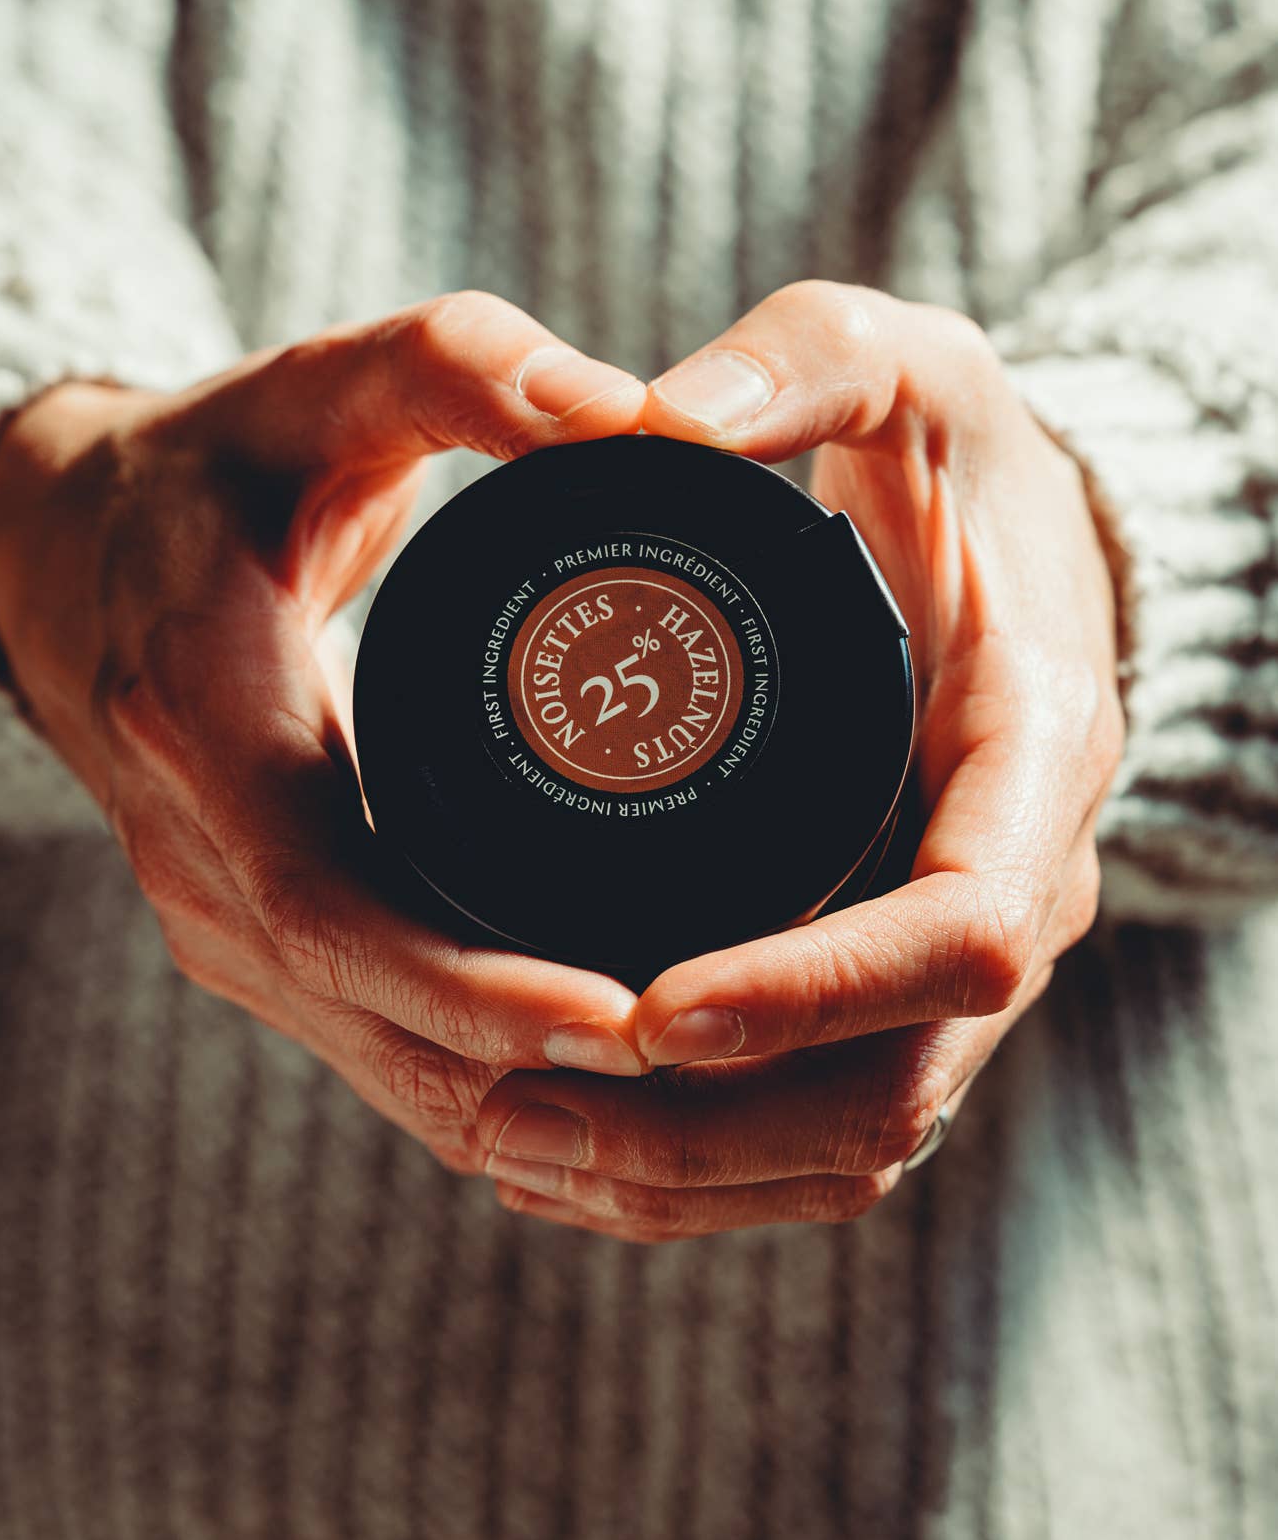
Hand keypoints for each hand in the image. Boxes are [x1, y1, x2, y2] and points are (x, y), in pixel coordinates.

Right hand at [0, 293, 651, 1168]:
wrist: (71, 553)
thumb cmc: (212, 465)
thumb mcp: (322, 387)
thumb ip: (459, 366)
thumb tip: (633, 406)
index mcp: (201, 720)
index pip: (331, 904)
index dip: (473, 982)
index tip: (623, 1012)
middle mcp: (191, 849)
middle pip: (366, 1014)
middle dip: (533, 1067)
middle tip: (710, 1069)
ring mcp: (210, 911)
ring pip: (371, 1059)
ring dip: (517, 1097)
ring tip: (688, 1096)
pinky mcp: (244, 938)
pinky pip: (366, 1043)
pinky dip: (477, 1079)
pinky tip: (595, 1086)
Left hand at [475, 281, 1124, 1237]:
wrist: (1029, 537)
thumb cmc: (953, 448)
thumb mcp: (892, 364)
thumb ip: (798, 366)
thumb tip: (650, 420)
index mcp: (1038, 752)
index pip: (962, 932)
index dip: (815, 989)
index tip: (652, 1003)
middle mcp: (1027, 882)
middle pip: (896, 1085)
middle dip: (712, 1130)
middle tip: (514, 1112)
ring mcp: (971, 955)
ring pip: (858, 1139)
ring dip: (690, 1176)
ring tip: (501, 1147)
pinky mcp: (909, 982)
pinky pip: (833, 1125)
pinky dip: (711, 1169)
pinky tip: (564, 1157)